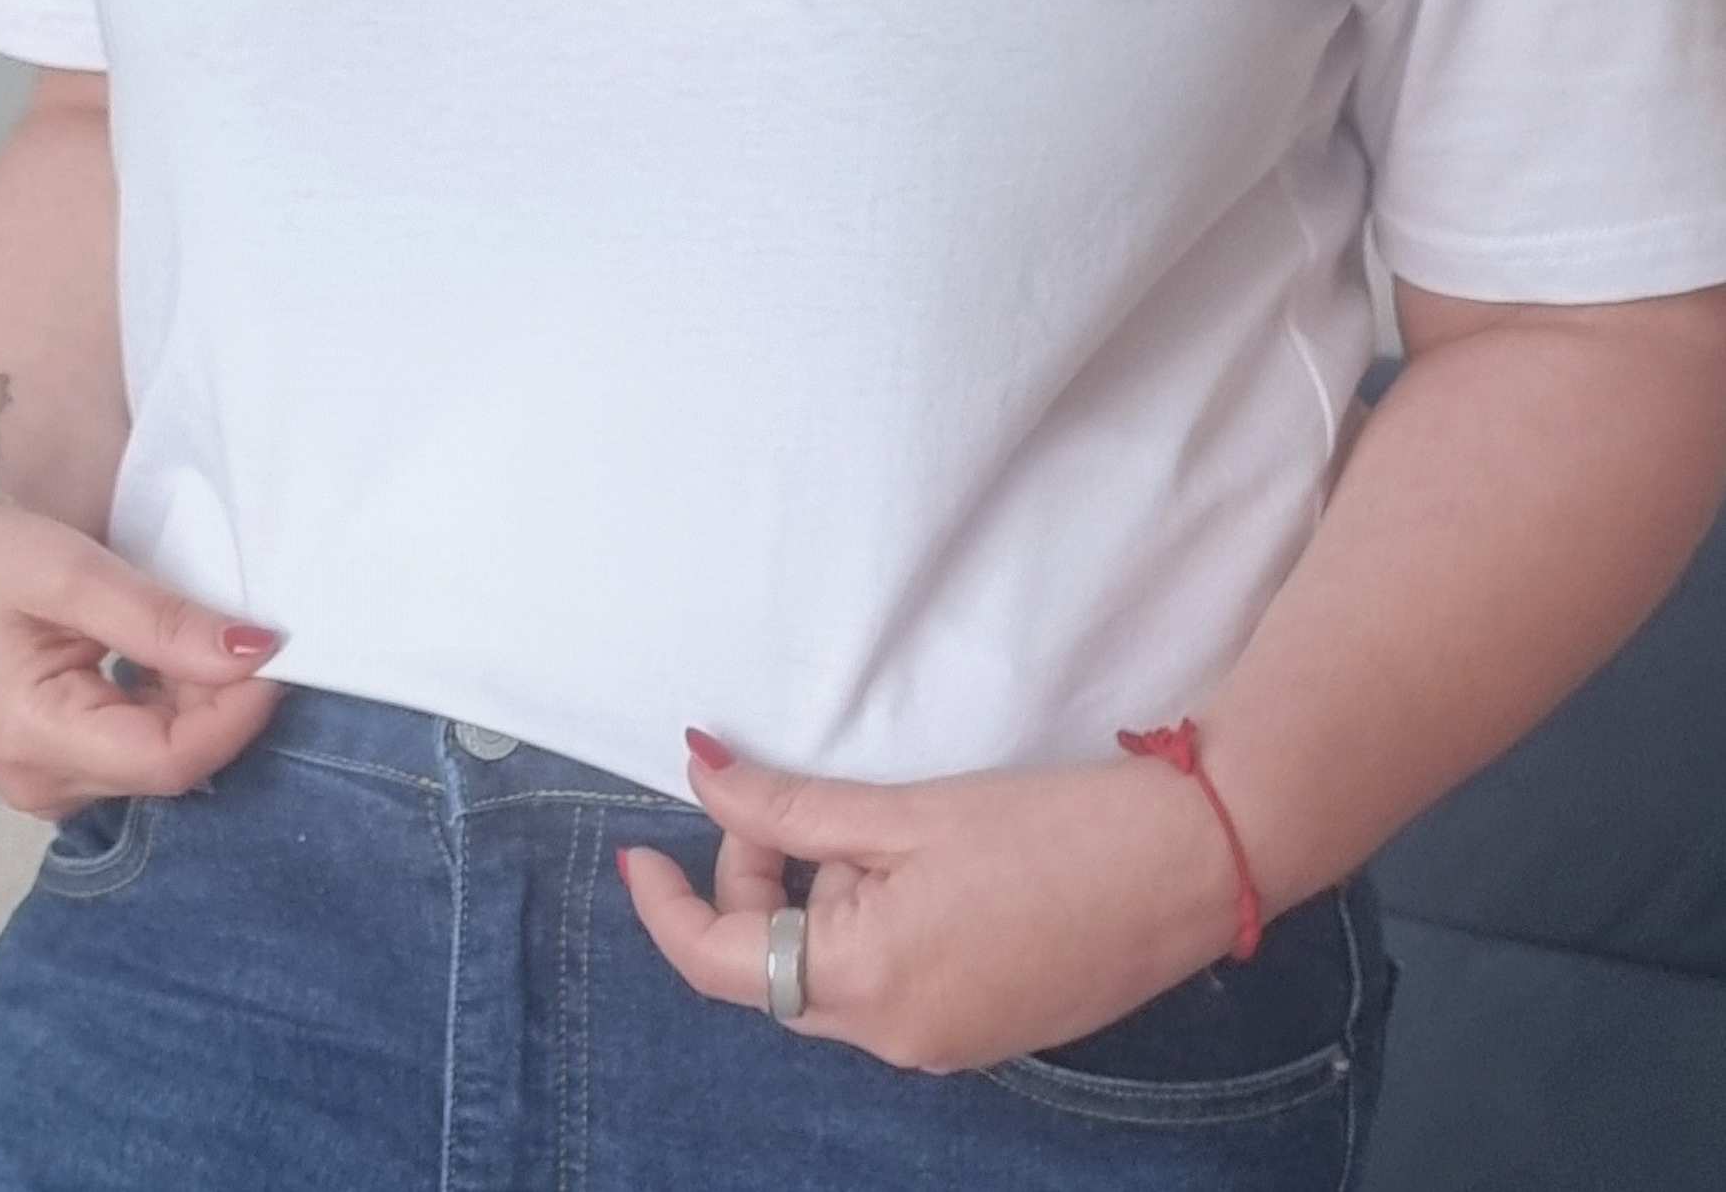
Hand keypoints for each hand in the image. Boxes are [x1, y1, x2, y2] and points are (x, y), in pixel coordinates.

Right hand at [0, 489, 287, 817]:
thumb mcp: (71, 571)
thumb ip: (160, 620)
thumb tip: (253, 652)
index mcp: (34, 739)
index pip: (168, 760)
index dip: (234, 715)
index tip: (276, 654)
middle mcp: (41, 781)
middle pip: (168, 764)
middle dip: (221, 704)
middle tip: (250, 632)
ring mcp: (48, 779)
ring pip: (160, 760)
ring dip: (199, 704)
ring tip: (213, 636)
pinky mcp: (57, 761)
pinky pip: (137, 748)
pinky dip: (173, 705)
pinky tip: (181, 659)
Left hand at [618, 733, 1242, 1072]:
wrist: (1186, 865)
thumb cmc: (1049, 829)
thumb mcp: (901, 810)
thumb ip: (786, 807)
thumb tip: (700, 774)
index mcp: (867, 983)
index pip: (722, 962)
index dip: (667, 907)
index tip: (633, 856)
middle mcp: (897, 1037)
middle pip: (770, 970)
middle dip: (750, 887)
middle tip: (771, 804)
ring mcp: (942, 1045)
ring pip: (826, 978)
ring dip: (812, 904)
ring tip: (863, 829)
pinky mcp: (981, 1033)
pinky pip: (882, 988)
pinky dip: (862, 928)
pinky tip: (904, 867)